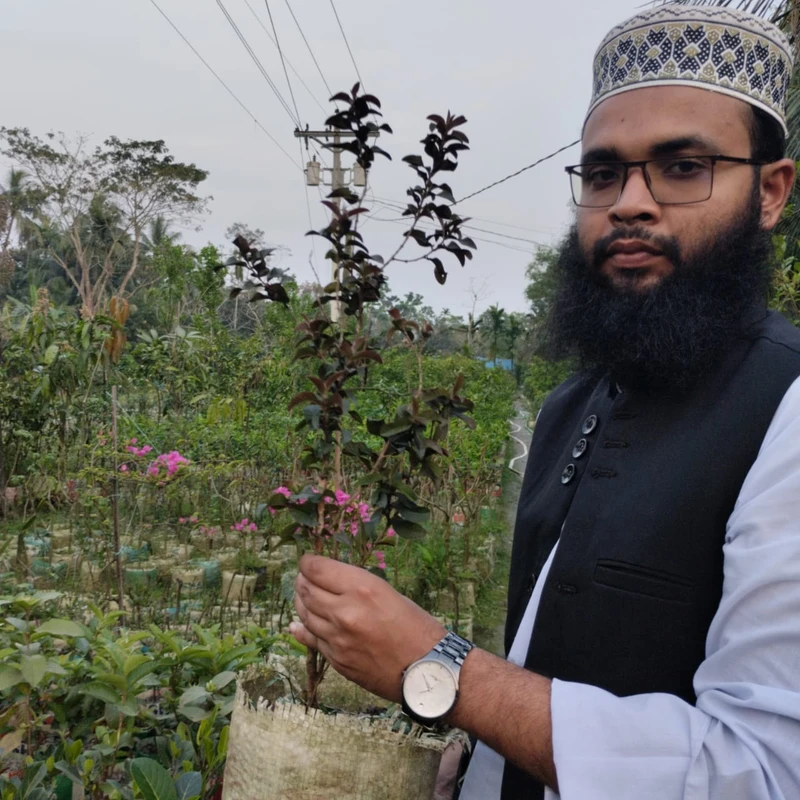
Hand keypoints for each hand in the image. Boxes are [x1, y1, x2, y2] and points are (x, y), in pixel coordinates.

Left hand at [291, 553, 445, 701]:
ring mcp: (338, 639)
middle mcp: (345, 612)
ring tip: (303, 595)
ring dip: (301, 602)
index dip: (307, 562)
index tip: (307, 561)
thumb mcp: (388, 593)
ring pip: (304, 614)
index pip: (317, 569)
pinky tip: (296, 624)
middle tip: (303, 577)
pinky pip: (311, 640)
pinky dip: (301, 628)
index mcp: (362, 588)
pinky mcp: (337, 660)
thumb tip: (331, 580)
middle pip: (307, 590)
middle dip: (302, 580)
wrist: (427, 670)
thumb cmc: (417, 626)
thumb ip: (357, 587)